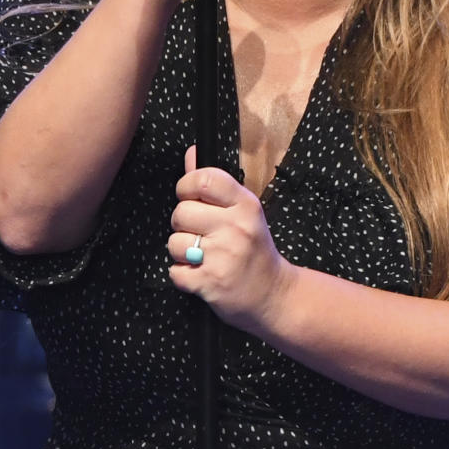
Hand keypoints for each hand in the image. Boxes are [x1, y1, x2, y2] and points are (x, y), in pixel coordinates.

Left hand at [167, 145, 294, 334]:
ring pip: (174, 243)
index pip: (203, 179)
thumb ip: (215, 185)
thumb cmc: (255, 250)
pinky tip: (201, 274)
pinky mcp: (210, 283)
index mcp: (245, 205)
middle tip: (201, 234)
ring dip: (182, 252)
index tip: (191, 198)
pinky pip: (175, 271)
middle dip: (183, 224)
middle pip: (181, 212)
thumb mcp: (243, 212)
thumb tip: (191, 153)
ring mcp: (223, 256)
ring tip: (202, 257)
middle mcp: (235, 228)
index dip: (187, 186)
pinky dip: (183, 276)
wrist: (274, 295)